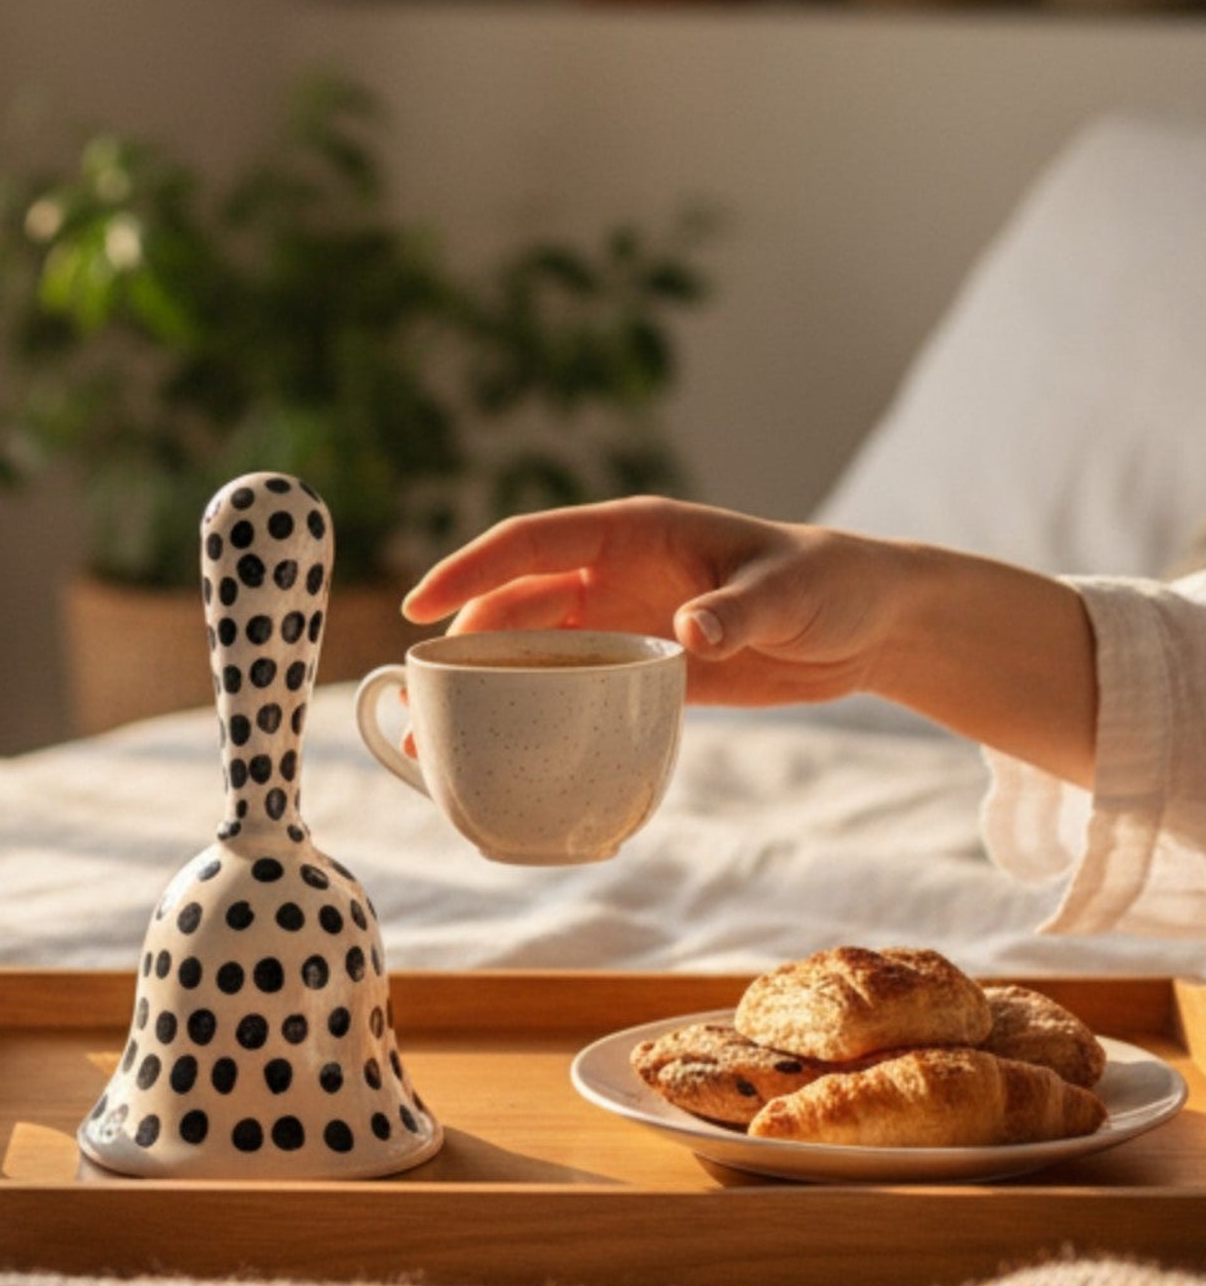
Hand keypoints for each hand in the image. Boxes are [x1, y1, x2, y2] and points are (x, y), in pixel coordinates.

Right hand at [400, 496, 1096, 782]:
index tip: (417, 609)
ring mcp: (619, 623)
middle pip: (511, 605)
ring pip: (529, 653)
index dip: (468, 571)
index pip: (530, 544)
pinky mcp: (636, 669)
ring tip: (437, 741)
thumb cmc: (833, 584)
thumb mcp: (793, 591)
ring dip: (483, 690)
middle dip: (459, 648)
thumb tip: (689, 632)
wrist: (869, 625)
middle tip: (419, 702)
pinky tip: (501, 753)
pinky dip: (530, 717)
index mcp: (633, 532)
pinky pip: (567, 691)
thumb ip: (740, 609)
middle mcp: (611, 574)